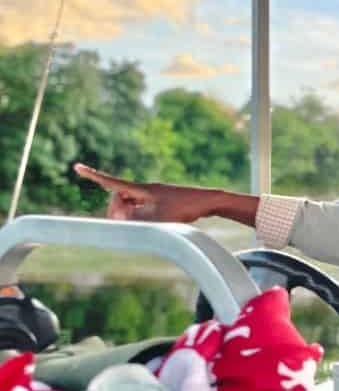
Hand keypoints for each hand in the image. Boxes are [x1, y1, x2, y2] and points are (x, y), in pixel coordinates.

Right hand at [73, 165, 218, 223]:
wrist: (209, 201)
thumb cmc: (185, 208)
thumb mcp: (158, 218)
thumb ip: (136, 219)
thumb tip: (118, 218)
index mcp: (143, 189)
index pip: (113, 182)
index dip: (93, 176)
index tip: (77, 166)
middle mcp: (147, 189)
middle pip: (120, 196)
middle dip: (115, 209)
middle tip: (119, 222)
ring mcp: (155, 194)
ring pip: (131, 202)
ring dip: (128, 213)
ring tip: (140, 224)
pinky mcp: (163, 200)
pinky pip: (142, 205)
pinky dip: (139, 213)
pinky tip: (148, 222)